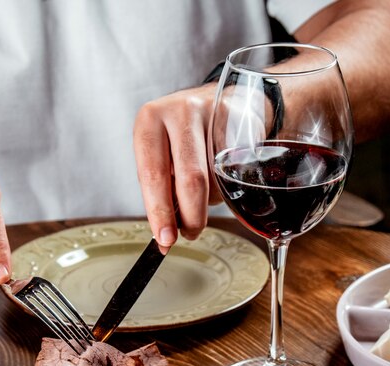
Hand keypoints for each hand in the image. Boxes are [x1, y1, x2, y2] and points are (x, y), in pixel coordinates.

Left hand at [133, 84, 222, 248]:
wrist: (222, 102)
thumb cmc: (181, 137)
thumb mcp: (160, 154)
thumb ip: (160, 186)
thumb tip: (165, 231)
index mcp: (149, 122)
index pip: (153, 175)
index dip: (160, 212)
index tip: (165, 239)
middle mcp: (178, 112)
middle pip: (190, 178)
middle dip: (191, 216)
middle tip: (190, 234)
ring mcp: (211, 113)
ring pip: (214, 177)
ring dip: (209, 201)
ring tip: (202, 197)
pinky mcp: (239, 121)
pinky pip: (235, 168)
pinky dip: (226, 186)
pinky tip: (220, 178)